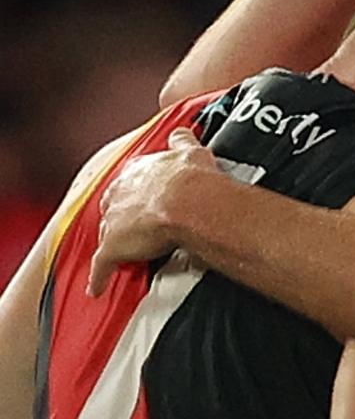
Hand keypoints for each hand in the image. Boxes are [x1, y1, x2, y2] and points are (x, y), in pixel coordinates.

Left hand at [87, 128, 214, 296]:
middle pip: (113, 206)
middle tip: (133, 225)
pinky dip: (99, 277)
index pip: (130, 181)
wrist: (189, 201)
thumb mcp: (190, 151)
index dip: (136, 191)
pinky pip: (102, 266)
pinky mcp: (114, 247)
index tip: (142, 196)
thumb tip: (181, 132)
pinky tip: (98, 286)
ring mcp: (114, 220)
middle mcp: (120, 192)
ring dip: (113, 242)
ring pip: (107, 233)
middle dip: (120, 215)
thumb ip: (182, 141)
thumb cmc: (192, 178)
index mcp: (138, 171)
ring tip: (123, 251)